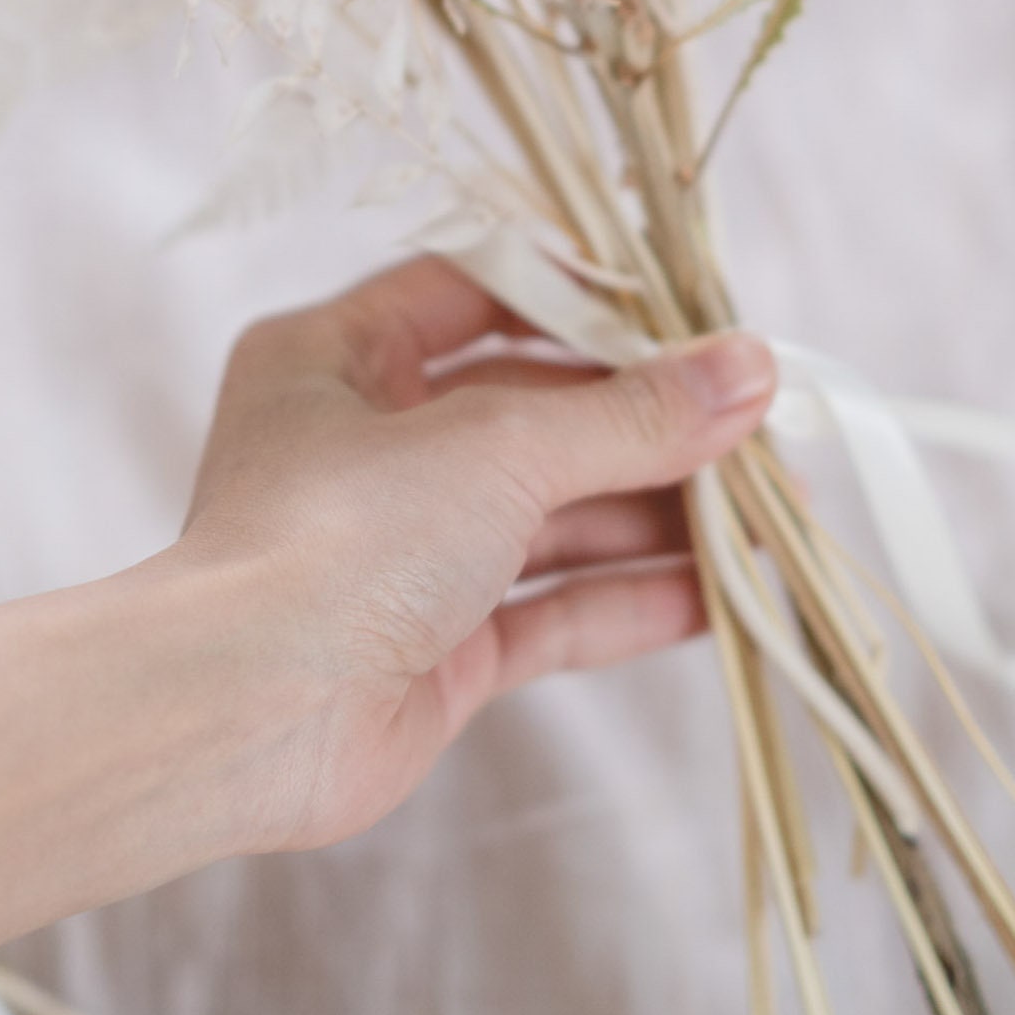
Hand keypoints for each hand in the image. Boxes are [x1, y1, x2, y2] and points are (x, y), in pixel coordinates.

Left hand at [175, 255, 775, 851]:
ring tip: (772, 516)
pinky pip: (551, 607)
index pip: (478, 295)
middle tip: (762, 425)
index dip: (585, 299)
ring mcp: (402, 550)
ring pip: (552, 513)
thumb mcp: (497, 447)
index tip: (691, 307)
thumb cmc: (337, 539)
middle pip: (534, 411)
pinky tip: (721, 596)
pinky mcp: (435, 646)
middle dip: (648, 423)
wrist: (242, 720)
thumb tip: (751, 368)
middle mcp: (368, 443)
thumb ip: (630, 415)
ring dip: (658, 513)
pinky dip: (630, 597)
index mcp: (339, 355)